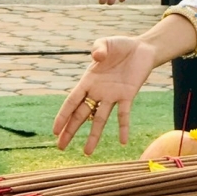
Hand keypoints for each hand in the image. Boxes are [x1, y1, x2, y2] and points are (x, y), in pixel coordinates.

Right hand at [53, 36, 156, 154]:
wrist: (142, 47)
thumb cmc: (120, 45)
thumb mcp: (106, 42)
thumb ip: (99, 47)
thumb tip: (97, 56)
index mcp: (88, 81)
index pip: (72, 101)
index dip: (63, 115)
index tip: (54, 131)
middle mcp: (98, 92)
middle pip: (81, 114)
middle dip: (71, 130)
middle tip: (61, 147)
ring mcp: (113, 96)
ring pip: (100, 119)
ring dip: (94, 135)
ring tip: (87, 152)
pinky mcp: (128, 96)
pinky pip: (124, 114)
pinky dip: (124, 127)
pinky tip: (123, 142)